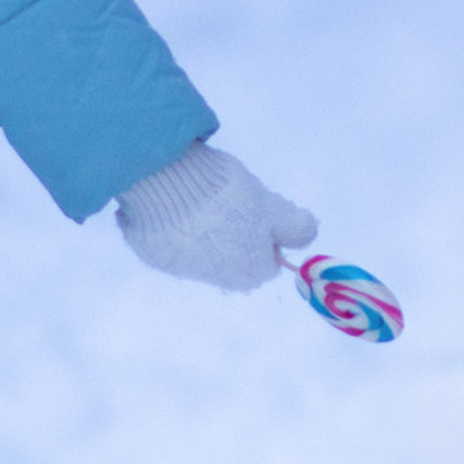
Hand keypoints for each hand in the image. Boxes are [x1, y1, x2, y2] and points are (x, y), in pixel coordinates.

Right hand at [114, 142, 316, 291]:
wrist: (169, 184)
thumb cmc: (230, 197)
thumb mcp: (274, 206)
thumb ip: (296, 225)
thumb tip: (309, 234)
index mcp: (250, 273)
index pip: (268, 260)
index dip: (268, 233)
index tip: (259, 209)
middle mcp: (218, 280)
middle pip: (236, 258)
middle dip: (236, 234)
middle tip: (230, 202)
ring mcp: (182, 269)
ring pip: (203, 251)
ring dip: (205, 231)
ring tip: (200, 199)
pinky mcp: (153, 254)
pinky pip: (173, 241)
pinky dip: (176, 226)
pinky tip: (176, 203)